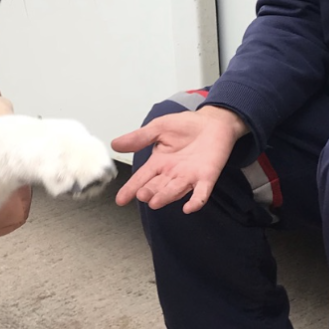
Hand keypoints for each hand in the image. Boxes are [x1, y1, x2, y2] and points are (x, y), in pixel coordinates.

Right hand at [111, 105, 247, 213]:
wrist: (213, 121)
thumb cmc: (187, 126)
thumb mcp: (158, 128)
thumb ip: (139, 138)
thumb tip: (115, 144)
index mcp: (159, 163)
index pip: (142, 178)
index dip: (131, 188)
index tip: (121, 199)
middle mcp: (172, 173)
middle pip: (157, 186)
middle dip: (149, 192)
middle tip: (142, 195)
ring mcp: (189, 177)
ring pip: (175, 190)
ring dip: (166, 197)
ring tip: (155, 201)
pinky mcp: (207, 177)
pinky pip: (201, 192)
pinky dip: (196, 200)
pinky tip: (190, 207)